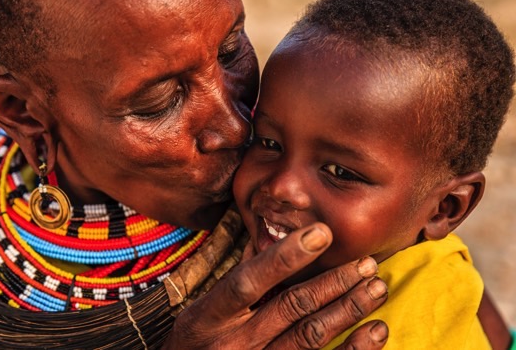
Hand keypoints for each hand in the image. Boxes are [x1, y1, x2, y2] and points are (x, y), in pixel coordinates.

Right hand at [163, 223, 387, 348]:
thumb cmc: (197, 341)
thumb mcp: (203, 309)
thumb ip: (238, 281)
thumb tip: (274, 243)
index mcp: (211, 316)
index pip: (250, 281)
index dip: (285, 257)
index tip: (321, 233)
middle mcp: (234, 343)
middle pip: (291, 308)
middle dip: (334, 283)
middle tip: (366, 263)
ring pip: (311, 337)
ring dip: (348, 310)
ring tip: (376, 288)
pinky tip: (375, 332)